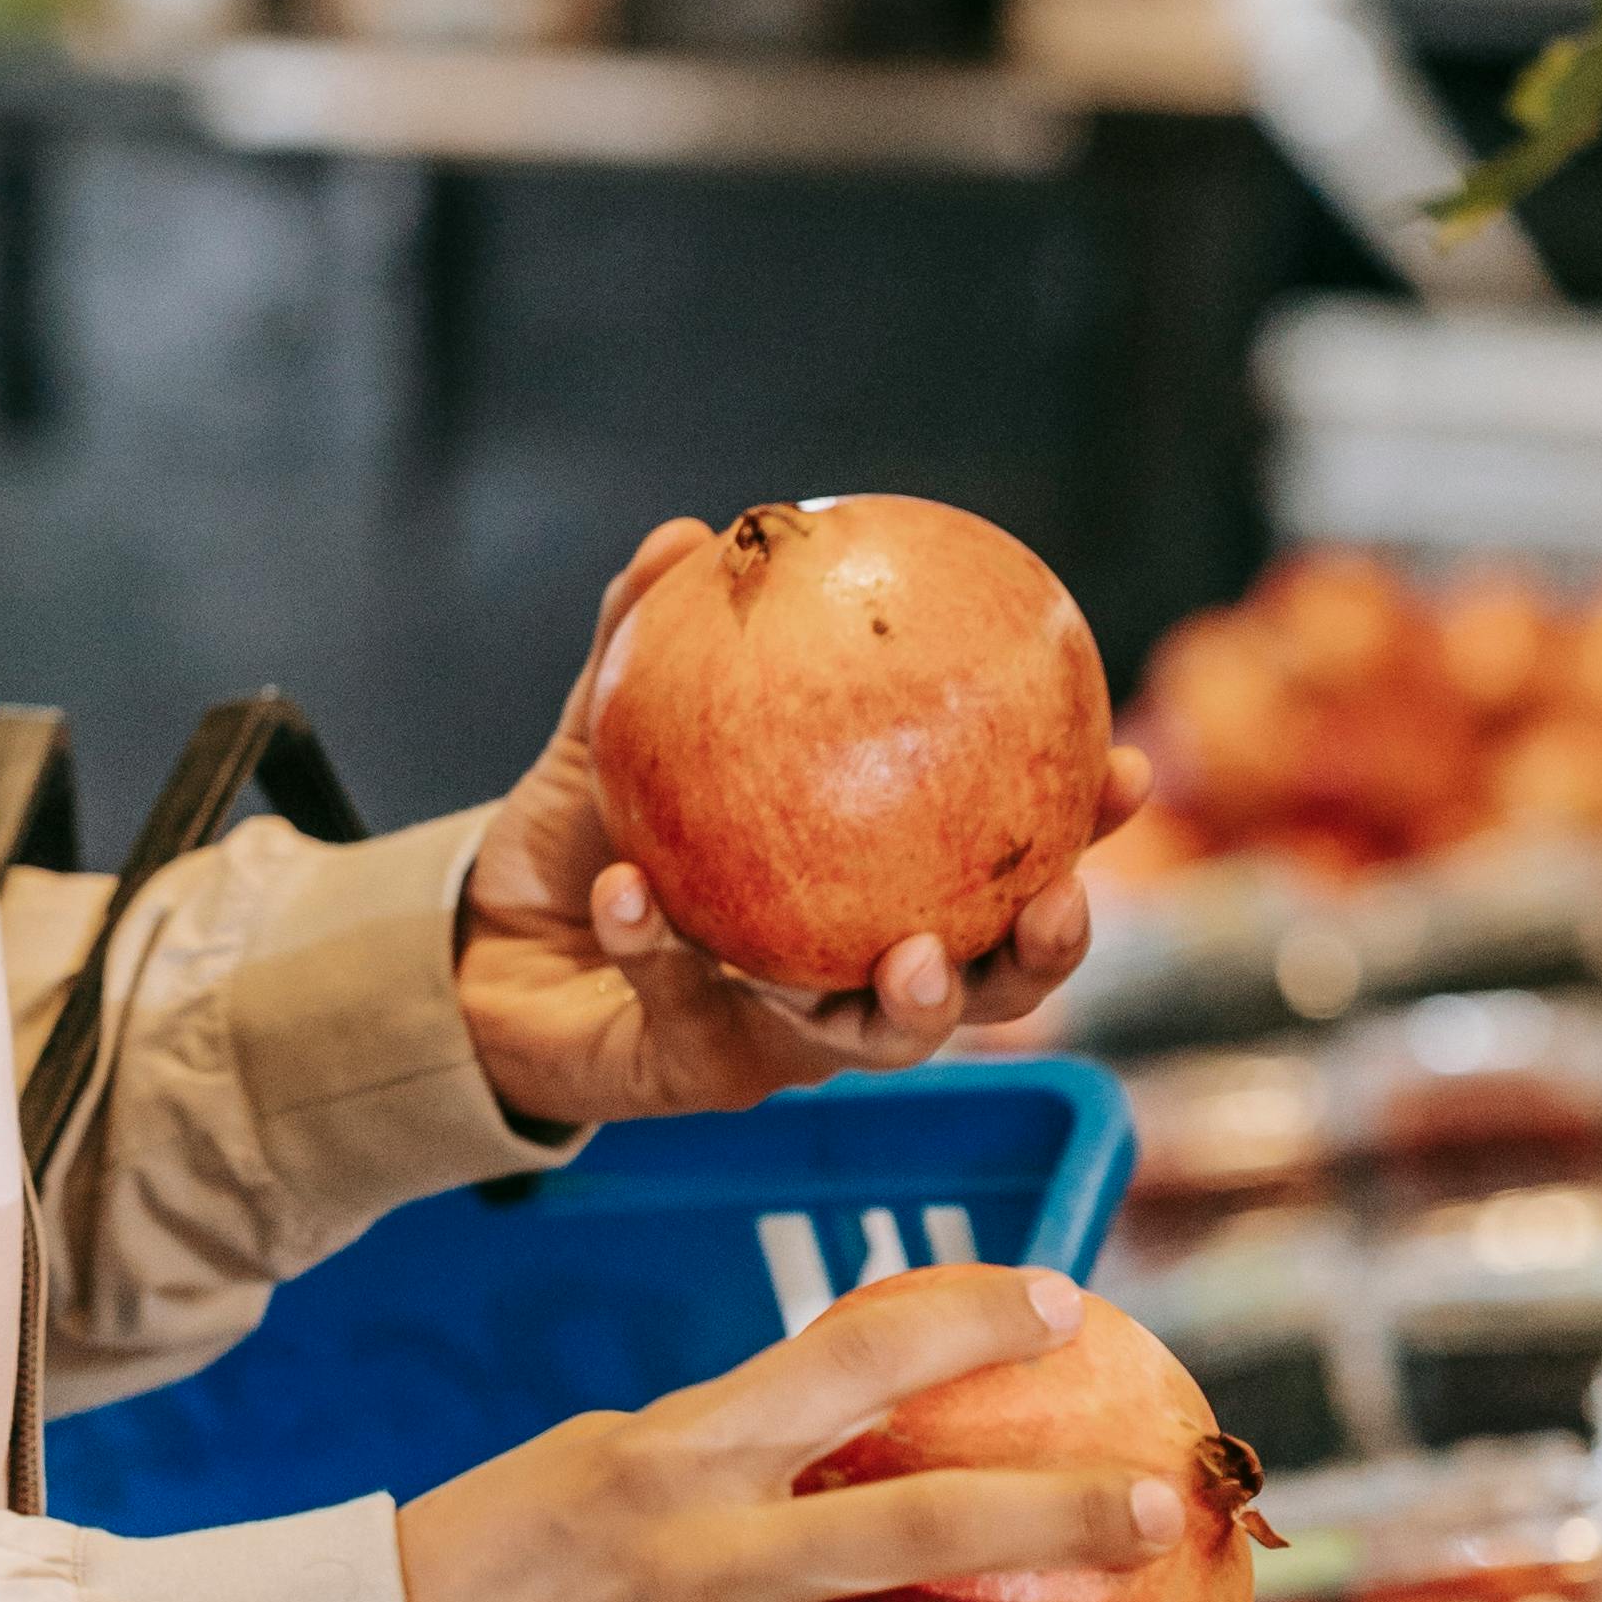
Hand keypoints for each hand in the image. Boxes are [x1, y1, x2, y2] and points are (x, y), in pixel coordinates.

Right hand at [396, 1258, 1198, 1601]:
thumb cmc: (504, 1548)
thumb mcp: (610, 1452)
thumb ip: (743, 1441)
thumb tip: (892, 1411)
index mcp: (682, 1450)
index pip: (853, 1353)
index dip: (968, 1317)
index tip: (1062, 1296)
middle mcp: (717, 1563)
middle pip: (935, 1528)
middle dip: (1069, 1512)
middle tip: (1162, 1499)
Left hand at [453, 515, 1149, 1136]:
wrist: (478, 945)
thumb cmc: (579, 834)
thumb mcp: (614, 730)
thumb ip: (649, 641)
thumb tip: (687, 530)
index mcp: (865, 891)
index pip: (995, 866)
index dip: (1074, 833)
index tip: (1124, 770)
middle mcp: (844, 973)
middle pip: (982, 986)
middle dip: (1041, 957)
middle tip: (1057, 903)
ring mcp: (779, 1036)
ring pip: (874, 1040)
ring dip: (913, 1006)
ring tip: (912, 957)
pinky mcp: (694, 1070)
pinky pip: (684, 1002)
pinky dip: (655, 942)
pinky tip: (631, 893)